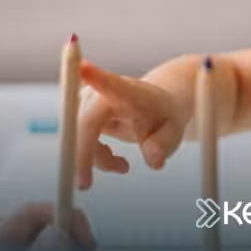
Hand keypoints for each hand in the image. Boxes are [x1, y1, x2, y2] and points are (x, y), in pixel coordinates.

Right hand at [77, 60, 189, 189]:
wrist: (160, 105)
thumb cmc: (167, 117)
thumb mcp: (173, 132)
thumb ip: (164, 145)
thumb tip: (155, 160)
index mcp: (130, 92)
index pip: (111, 84)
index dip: (95, 76)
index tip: (83, 66)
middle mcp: (104, 91)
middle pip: (83, 123)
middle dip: (83, 155)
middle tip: (85, 185)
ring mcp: (88, 99)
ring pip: (78, 137)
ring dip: (96, 158)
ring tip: (124, 166)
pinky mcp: (80, 110)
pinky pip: (77, 142)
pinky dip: (92, 156)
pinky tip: (114, 160)